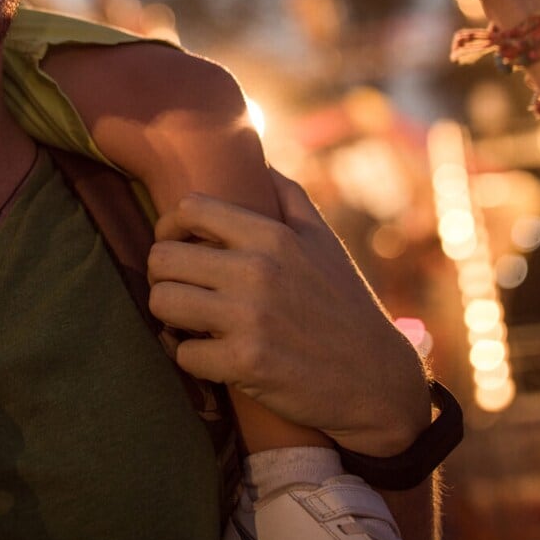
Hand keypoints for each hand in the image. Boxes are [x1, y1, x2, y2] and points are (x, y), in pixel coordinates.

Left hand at [147, 170, 429, 455]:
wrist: (377, 379)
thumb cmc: (345, 305)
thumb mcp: (324, 240)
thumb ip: (289, 196)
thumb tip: (258, 160)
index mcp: (272, 236)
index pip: (189, 208)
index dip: (170, 226)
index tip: (178, 245)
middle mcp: (257, 271)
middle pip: (163, 257)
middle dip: (164, 274)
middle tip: (181, 288)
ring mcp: (249, 318)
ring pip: (162, 302)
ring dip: (169, 315)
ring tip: (190, 319)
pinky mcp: (245, 364)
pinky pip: (182, 353)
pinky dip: (191, 357)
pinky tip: (210, 355)